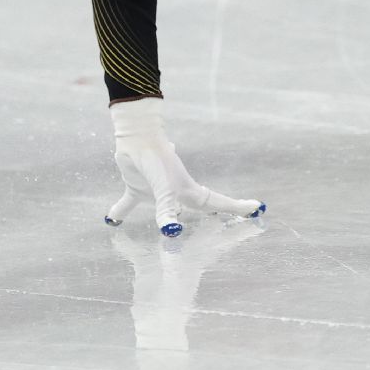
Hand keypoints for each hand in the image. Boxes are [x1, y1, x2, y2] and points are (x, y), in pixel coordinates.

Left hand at [103, 97, 263, 236]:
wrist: (135, 137)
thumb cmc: (156, 160)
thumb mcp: (165, 188)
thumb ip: (167, 210)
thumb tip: (171, 233)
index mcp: (189, 192)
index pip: (218, 204)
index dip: (237, 209)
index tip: (258, 208)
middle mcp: (176, 192)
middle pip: (199, 207)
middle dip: (215, 214)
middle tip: (228, 220)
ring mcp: (157, 189)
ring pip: (167, 208)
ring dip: (170, 218)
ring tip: (174, 229)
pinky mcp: (136, 186)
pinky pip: (129, 202)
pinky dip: (120, 211)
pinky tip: (111, 220)